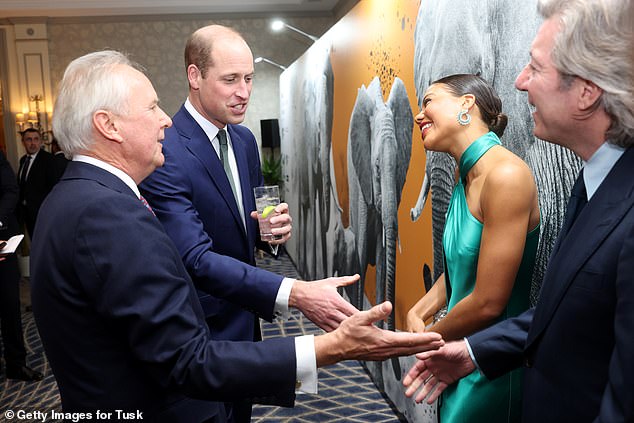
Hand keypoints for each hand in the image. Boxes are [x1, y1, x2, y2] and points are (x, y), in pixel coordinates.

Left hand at [250, 203, 291, 244]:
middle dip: (279, 219)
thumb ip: (259, 215)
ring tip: (272, 231)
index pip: (284, 206)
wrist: (273, 230)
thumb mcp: (266, 216)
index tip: (276, 210)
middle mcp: (286, 219)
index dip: (281, 207)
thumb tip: (253, 214)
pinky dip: (278, 240)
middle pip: (286, 217)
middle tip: (271, 221)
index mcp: (282, 211)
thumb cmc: (271, 220)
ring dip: (279, 230)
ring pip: (287, 228)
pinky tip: (272, 239)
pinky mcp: (286, 235)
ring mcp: (287, 227)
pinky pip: (284, 238)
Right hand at [289, 275, 359, 331]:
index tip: (367, 318)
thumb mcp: (332, 282)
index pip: (353, 312)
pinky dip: (337, 333)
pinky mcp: (320, 323)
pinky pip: (331, 331)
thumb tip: (356, 276)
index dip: (362, 316)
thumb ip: (346, 280)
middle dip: (357, 325)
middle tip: (364, 328)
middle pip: (349, 322)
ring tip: (354, 333)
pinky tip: (342, 334)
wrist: (300, 295)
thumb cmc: (315, 288)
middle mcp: (332, 311)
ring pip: (340, 329)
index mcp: (337, 301)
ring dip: (348, 331)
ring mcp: (326, 319)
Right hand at [314, 301, 443, 365]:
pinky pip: (399, 354)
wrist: (337, 347)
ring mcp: (383, 354)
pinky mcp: (380, 355)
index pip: (410, 340)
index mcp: (384, 340)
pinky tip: (412, 350)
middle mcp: (386, 350)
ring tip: (432, 347)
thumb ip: (376, 312)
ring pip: (407, 353)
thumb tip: (388, 304)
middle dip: (428, 346)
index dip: (426, 339)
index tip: (438, 337)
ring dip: (421, 350)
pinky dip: (410, 352)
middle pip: (412, 349)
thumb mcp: (360, 317)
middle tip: (443, 343)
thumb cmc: (347, 332)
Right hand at [403, 340, 474, 403]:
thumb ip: (429, 353)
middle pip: (421, 378)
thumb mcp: (441, 349)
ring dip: (423, 392)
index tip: (405, 383)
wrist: (471, 355)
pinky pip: (439, 389)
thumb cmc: (457, 348)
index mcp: (430, 359)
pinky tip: (429, 400)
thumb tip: (417, 355)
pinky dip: (434, 395)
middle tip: (408, 393)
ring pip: (429, 385)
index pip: (417, 369)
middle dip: (414, 386)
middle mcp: (433, 367)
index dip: (411, 376)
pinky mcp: (448, 380)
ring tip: (418, 399)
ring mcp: (440, 374)